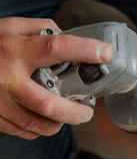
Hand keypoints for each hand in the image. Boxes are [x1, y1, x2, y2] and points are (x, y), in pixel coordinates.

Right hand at [0, 17, 113, 139]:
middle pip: (48, 104)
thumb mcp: (9, 27)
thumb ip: (40, 29)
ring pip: (36, 125)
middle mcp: (6, 79)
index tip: (105, 53)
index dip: (84, 50)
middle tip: (88, 111)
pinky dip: (39, 129)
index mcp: (14, 51)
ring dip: (59, 124)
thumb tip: (67, 37)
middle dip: (74, 112)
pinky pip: (23, 132)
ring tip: (69, 116)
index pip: (55, 48)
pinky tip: (45, 120)